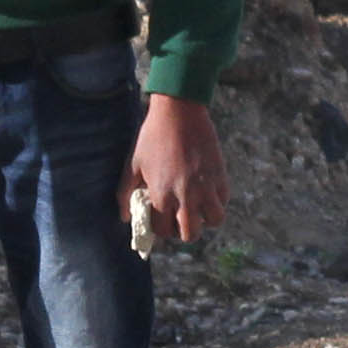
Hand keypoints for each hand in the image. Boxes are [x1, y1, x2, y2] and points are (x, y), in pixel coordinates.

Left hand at [130, 94, 228, 242]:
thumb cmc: (152, 137)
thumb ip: (125, 193)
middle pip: (190, 234)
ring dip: (205, 219)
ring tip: (198, 208)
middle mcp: (185, 196)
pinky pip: (223, 202)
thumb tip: (124, 217)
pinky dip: (216, 203)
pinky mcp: (220, 178)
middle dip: (184, 231)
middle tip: (181, 219)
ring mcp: (206, 188)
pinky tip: (207, 193)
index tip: (162, 219)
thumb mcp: (132, 164)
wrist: (178, 113)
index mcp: (161, 194)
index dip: (162, 228)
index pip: (164, 230)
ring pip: (213, 222)